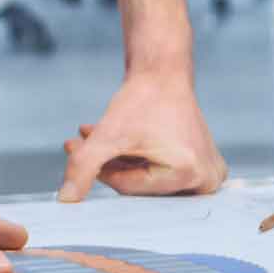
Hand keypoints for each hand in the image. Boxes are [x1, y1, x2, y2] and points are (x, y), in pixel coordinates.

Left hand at [60, 70, 228, 201]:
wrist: (163, 73)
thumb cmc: (142, 99)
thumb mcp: (109, 134)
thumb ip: (84, 166)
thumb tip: (65, 199)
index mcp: (188, 173)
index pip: (131, 187)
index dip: (100, 169)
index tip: (75, 147)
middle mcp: (205, 180)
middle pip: (141, 186)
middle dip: (108, 165)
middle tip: (77, 143)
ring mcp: (208, 176)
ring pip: (148, 180)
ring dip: (118, 162)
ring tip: (91, 137)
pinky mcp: (203, 168)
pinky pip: (161, 174)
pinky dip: (136, 160)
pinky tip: (114, 142)